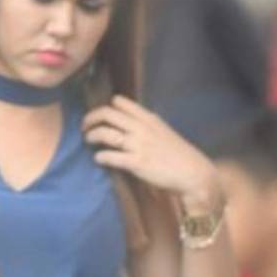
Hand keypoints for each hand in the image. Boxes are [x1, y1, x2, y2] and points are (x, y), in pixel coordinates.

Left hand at [83, 96, 220, 213]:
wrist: (193, 173)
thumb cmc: (177, 154)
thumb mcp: (163, 131)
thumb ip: (146, 124)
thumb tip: (127, 121)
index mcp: (149, 119)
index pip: (121, 103)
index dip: (105, 107)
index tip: (97, 115)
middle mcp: (142, 129)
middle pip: (107, 114)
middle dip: (90, 119)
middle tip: (84, 127)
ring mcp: (139, 145)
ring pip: (105, 133)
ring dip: (92, 136)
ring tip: (88, 140)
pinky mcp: (136, 163)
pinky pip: (110, 156)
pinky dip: (100, 157)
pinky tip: (98, 159)